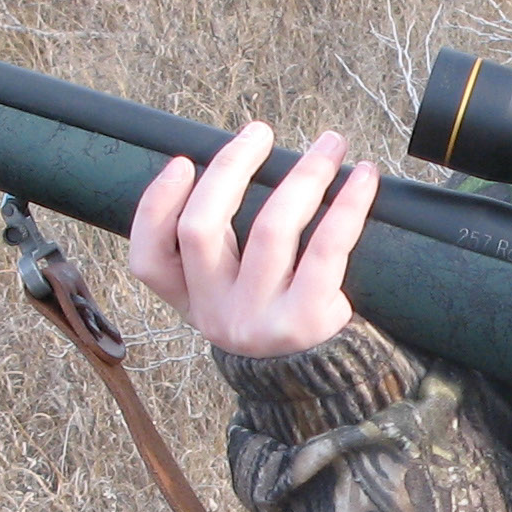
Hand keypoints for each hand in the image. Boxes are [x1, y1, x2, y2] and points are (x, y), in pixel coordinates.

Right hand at [128, 120, 379, 357]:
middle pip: (202, 229)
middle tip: (259, 132)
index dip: (155, 206)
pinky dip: (348, 204)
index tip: (181, 161)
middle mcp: (216, 315)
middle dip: (230, 168)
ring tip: (330, 144)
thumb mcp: (233, 294)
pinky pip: (326, 247)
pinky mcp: (306, 320)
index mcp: (190, 302)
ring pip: (270, 229)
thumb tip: (238, 159)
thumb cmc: (277, 313)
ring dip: (303, 174)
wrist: (323, 380)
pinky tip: (362, 177)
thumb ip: (219, 247)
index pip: (149, 259)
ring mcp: (258, 321)